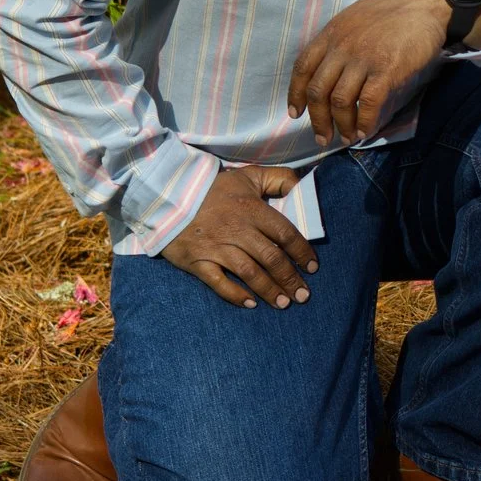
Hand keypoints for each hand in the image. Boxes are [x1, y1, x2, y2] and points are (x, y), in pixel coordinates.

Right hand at [160, 165, 317, 308]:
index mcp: (252, 210)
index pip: (285, 234)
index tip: (313, 268)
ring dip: (269, 290)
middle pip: (271, 258)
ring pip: (249, 273)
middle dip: (290, 279)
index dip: (302, 252)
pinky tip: (250, 304)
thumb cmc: (214, 188)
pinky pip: (218, 282)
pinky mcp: (196, 261)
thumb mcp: (249, 176)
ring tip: (284, 304)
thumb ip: (279, 179)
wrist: (167, 195)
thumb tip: (303, 186)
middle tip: (304, 296)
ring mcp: (216, 247)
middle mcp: (237, 230)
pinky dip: (235, 295)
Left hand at [288, 0, 480, 143]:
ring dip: (341, 125)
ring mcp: (364, 59)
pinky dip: (364, 121)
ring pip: (340, 101)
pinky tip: (366, 130)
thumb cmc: (394, 10)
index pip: (303, 68)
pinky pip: (368, 103)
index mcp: (332, 33)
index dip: (296, 94)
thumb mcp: (355, 18)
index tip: (296, 113)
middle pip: (318, 91)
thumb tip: (332, 68)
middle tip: (323, 137)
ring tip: (347, 137)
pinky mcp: (387, 70)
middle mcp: (342, 47)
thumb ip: (340, 41)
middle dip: (317, 119)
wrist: (426, 3)